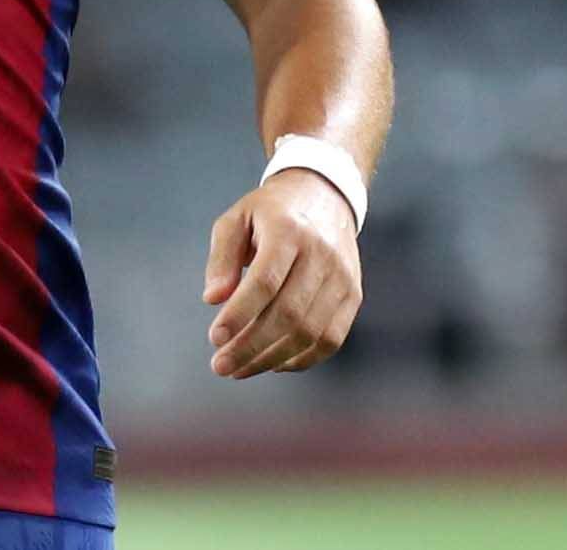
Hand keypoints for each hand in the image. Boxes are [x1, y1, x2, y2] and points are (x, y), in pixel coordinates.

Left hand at [200, 169, 361, 378]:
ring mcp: (342, 278)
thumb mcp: (236, 219)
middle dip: (250, 346)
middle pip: (288, 313)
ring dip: (271, 359)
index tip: (214, 338)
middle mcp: (322, 255)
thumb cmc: (270, 212)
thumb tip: (213, 299)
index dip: (240, 314)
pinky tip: (272, 364)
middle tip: (220, 366)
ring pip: (309, 333)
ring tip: (239, 369)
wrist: (324, 196)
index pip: (265, 281)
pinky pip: (330, 339)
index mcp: (289, 230)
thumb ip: (222, 258)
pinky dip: (300, 359)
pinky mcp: (352, 295)